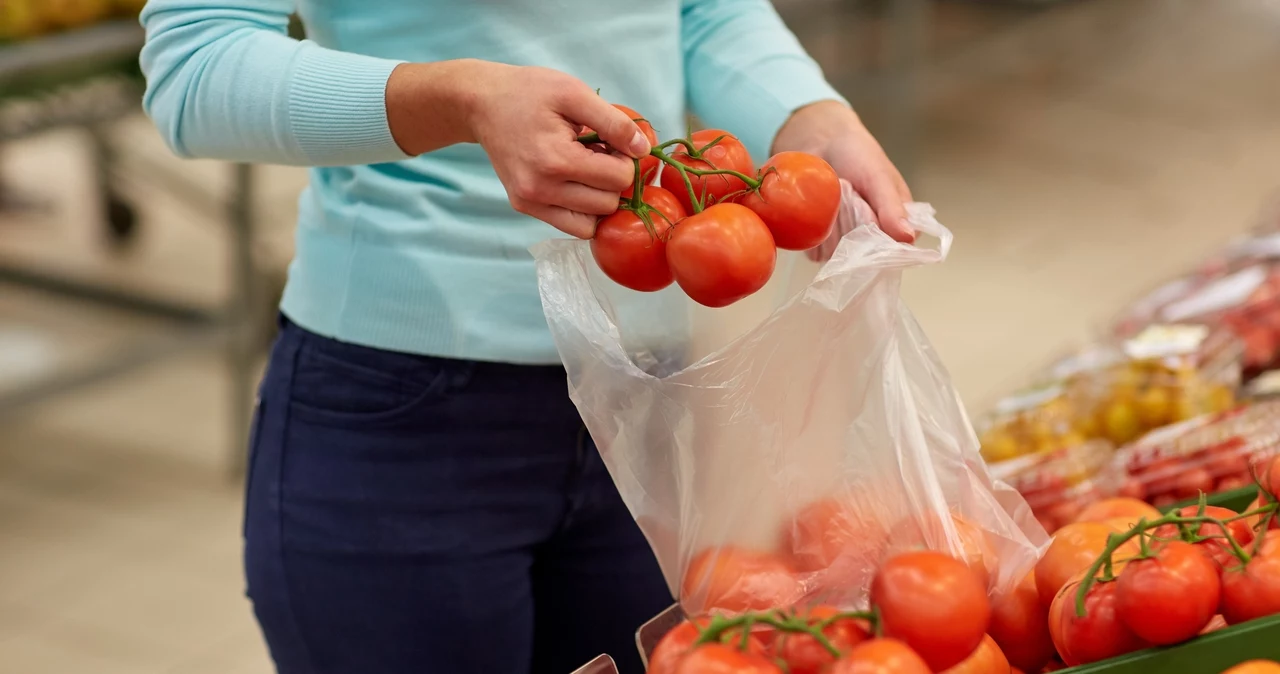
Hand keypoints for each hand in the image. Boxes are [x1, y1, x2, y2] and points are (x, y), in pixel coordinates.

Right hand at [386, 60, 650, 237]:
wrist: (481, 104)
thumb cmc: (529, 92)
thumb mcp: (574, 93)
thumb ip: (614, 122)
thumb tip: (644, 150)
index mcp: (555, 160)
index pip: (618, 178)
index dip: (624, 158)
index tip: (610, 140)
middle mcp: (540, 190)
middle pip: (608, 203)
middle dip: (612, 178)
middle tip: (597, 152)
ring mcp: (529, 203)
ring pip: (592, 222)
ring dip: (598, 197)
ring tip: (585, 167)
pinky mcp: (523, 207)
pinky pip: (572, 227)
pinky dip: (582, 210)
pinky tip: (575, 182)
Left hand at [771, 101, 913, 259]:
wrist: (821, 141)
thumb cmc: (858, 155)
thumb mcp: (879, 177)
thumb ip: (893, 208)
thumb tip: (908, 238)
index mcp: (898, 225)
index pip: (893, 252)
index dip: (878, 240)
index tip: (866, 211)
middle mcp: (872, 239)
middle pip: (863, 255)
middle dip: (852, 225)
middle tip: (850, 194)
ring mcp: (845, 243)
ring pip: (839, 254)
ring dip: (832, 225)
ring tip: (834, 196)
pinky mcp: (820, 242)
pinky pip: (817, 252)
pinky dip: (814, 230)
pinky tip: (817, 207)